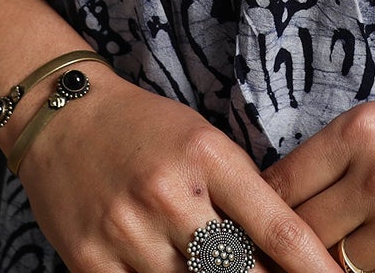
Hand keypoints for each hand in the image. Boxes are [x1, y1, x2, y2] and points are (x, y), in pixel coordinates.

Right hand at [11, 73, 345, 272]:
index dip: (311, 266)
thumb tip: (285, 253)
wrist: (62, 117)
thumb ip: (241, 194)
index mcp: (207, 155)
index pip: (275, 227)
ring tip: (214, 265)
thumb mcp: (204, 142)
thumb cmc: (147, 129)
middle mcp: (169, 193)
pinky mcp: (89, 261)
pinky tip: (169, 270)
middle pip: (236, 270)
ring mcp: (127, 231)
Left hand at [257, 83, 374, 272]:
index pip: (279, 189)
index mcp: (361, 129)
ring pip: (337, 271)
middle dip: (289, 256)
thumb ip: (337, 163)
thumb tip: (275, 210)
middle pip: (300, 236)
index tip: (248, 239)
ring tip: (335, 266)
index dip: (259, 221)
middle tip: (277, 266)